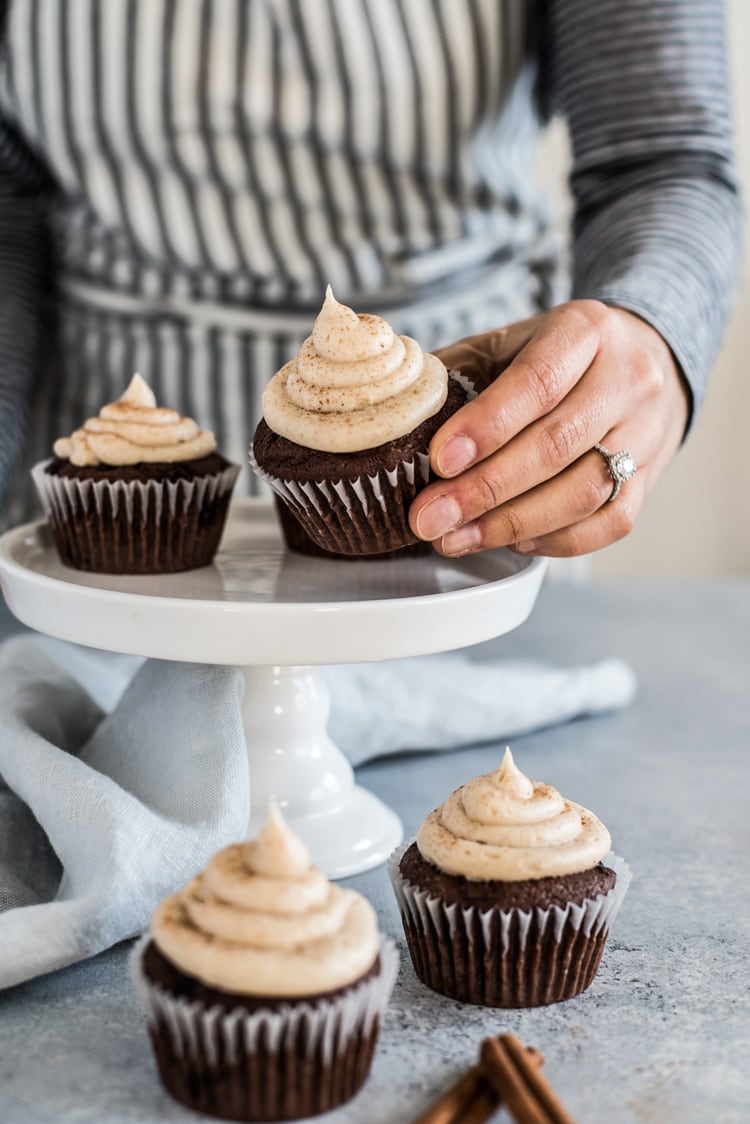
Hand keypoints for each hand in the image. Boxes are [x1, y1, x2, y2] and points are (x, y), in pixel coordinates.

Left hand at [409, 300, 689, 557]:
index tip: (440, 460)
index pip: (538, 382)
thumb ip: (461, 374)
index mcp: (585, 330)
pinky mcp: (652, 477)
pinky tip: (510, 541)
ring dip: (512, 524)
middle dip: (484, 489)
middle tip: (430, 517)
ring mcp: (646, 432)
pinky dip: (556, 540)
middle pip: (557, 445)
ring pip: (585, 491)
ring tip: (456, 538)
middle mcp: (627, 378)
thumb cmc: (558, 355)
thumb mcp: (510, 341)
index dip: (488, 426)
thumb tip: (396, 422)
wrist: (645, 357)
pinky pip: (610, 522)